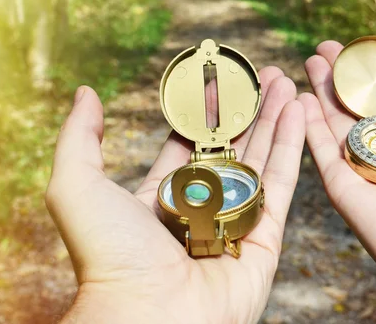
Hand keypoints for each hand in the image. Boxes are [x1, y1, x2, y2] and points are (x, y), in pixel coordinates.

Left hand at [46, 67, 304, 323]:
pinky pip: (281, 184)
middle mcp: (201, 207)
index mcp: (161, 197)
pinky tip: (297, 110)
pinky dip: (291, 146)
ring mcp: (235, 221)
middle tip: (263, 76)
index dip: (204, 113)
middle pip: (231, 147)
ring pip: (260, 160)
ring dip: (275, 119)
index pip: (189, 146)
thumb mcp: (77, 186)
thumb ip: (80, 138)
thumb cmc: (108, 256)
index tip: (218, 84)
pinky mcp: (265, 237)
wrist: (150, 317)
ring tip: (286, 83)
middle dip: (248, 110)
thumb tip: (85, 94)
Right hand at [299, 41, 375, 322]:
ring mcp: (362, 176)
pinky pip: (323, 154)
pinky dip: (309, 126)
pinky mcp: (345, 191)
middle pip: (356, 115)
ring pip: (334, 129)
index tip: (361, 56)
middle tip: (324, 50)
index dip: (374, 83)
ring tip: (310, 62)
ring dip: (320, 95)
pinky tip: (301, 98)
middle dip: (341, 81)